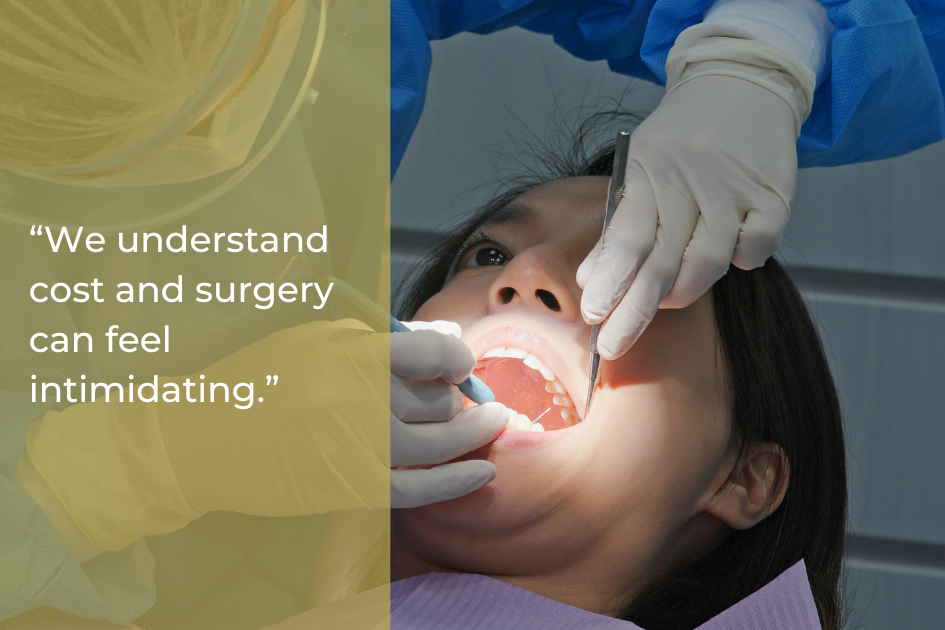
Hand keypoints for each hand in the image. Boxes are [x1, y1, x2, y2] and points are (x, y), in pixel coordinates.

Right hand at [25, 320, 505, 549]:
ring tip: (492, 424)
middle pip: (442, 399)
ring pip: (442, 442)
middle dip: (458, 396)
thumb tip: (449, 339)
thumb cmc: (264, 376)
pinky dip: (458, 482)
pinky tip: (482, 472)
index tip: (461, 362)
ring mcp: (360, 447)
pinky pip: (422, 489)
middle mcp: (363, 400)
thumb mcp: (320, 338)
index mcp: (354, 353)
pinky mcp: (354, 486)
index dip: (460, 356)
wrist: (208, 437)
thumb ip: (387, 341)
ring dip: (475, 433)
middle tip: (460, 394)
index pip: (437, 351)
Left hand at [577, 65, 798, 358]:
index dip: (610, 282)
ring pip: (708, 263)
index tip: (592, 317)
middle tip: (613, 346)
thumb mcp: (638, 166)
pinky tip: (727, 252)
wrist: (740, 83)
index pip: (625, 239)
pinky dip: (740, 261)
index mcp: (649, 172)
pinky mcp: (772, 195)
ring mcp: (733, 189)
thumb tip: (591, 279)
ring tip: (666, 298)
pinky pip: (755, 249)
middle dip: (634, 312)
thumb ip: (617, 224)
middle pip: (662, 262)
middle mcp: (690, 181)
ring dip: (683, 291)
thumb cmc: (680, 137)